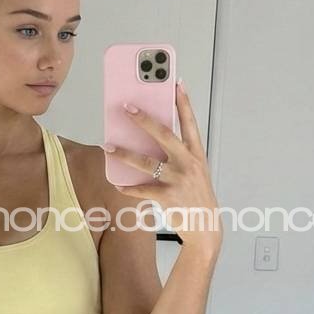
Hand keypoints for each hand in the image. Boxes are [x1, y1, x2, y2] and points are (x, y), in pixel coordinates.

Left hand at [103, 80, 222, 255]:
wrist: (206, 229)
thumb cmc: (198, 199)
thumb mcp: (195, 173)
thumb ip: (179, 157)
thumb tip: (152, 142)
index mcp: (196, 155)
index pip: (190, 123)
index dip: (184, 103)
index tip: (176, 84)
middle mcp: (188, 164)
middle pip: (164, 135)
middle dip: (144, 119)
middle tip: (127, 107)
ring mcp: (178, 180)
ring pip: (146, 162)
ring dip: (124, 153)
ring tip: (108, 146)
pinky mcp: (168, 196)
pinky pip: (141, 189)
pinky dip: (127, 187)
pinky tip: (117, 184)